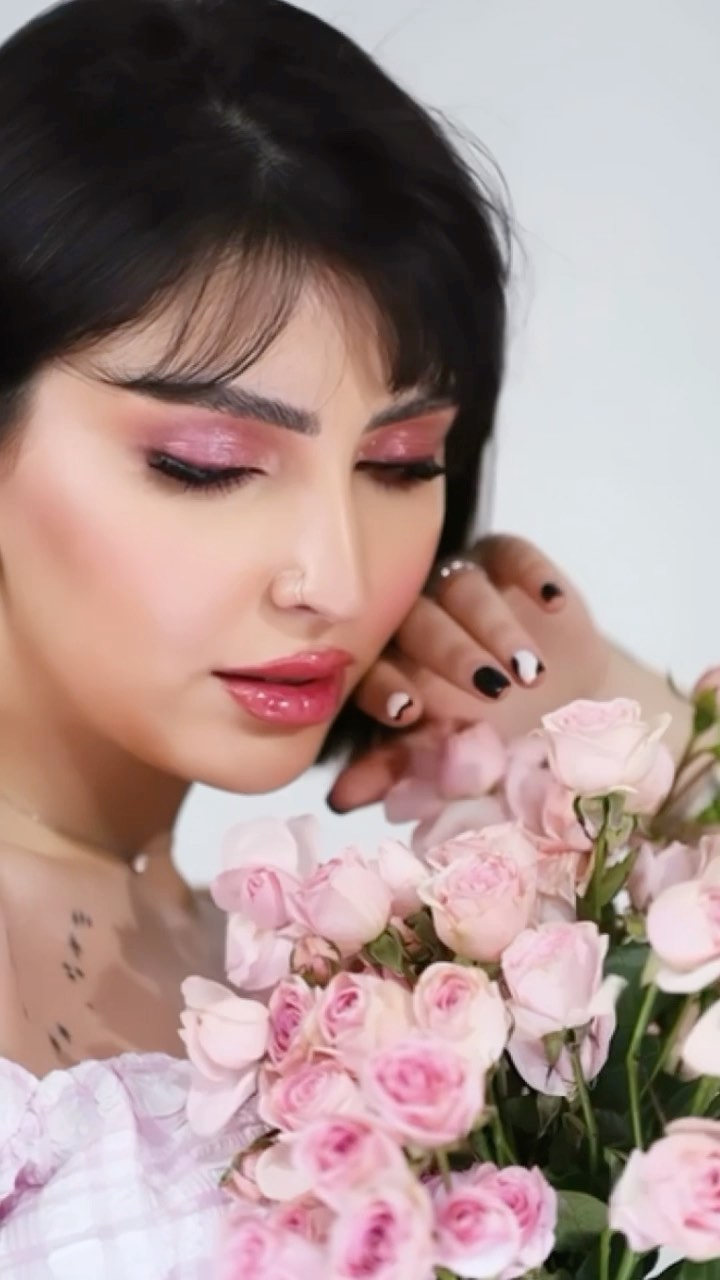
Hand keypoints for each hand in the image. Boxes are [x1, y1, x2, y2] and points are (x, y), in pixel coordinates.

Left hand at [328, 534, 610, 811]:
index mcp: (389, 660)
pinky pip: (511, 553)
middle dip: (452, 655)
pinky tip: (554, 605)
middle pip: (419, 620)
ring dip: (499, 630)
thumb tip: (338, 801)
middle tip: (489, 690)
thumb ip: (395, 772)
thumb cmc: (489, 735)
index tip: (408, 712)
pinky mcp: (504, 559)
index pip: (375, 666)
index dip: (386, 686)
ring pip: (465, 589)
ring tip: (531, 672)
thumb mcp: (448, 760)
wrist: (557, 709)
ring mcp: (458, 583)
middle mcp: (416, 614)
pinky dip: (533, 574)